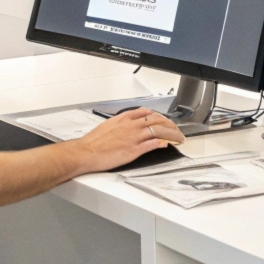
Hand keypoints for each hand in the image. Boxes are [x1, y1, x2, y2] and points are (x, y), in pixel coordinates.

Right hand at [68, 108, 184, 173]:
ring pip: (157, 130)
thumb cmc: (93, 142)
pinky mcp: (134, 150)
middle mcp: (131, 126)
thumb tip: (125, 124)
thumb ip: (119, 123)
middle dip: (168, 123)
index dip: (157, 115)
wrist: (86, 152)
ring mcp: (134, 138)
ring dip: (170, 133)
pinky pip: (152, 144)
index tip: (162, 118)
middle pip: (155, 120)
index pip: (145, 112)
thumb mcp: (107, 125)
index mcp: (123, 118)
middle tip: (175, 128)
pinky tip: (166, 144)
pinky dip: (161, 143)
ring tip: (177, 137)